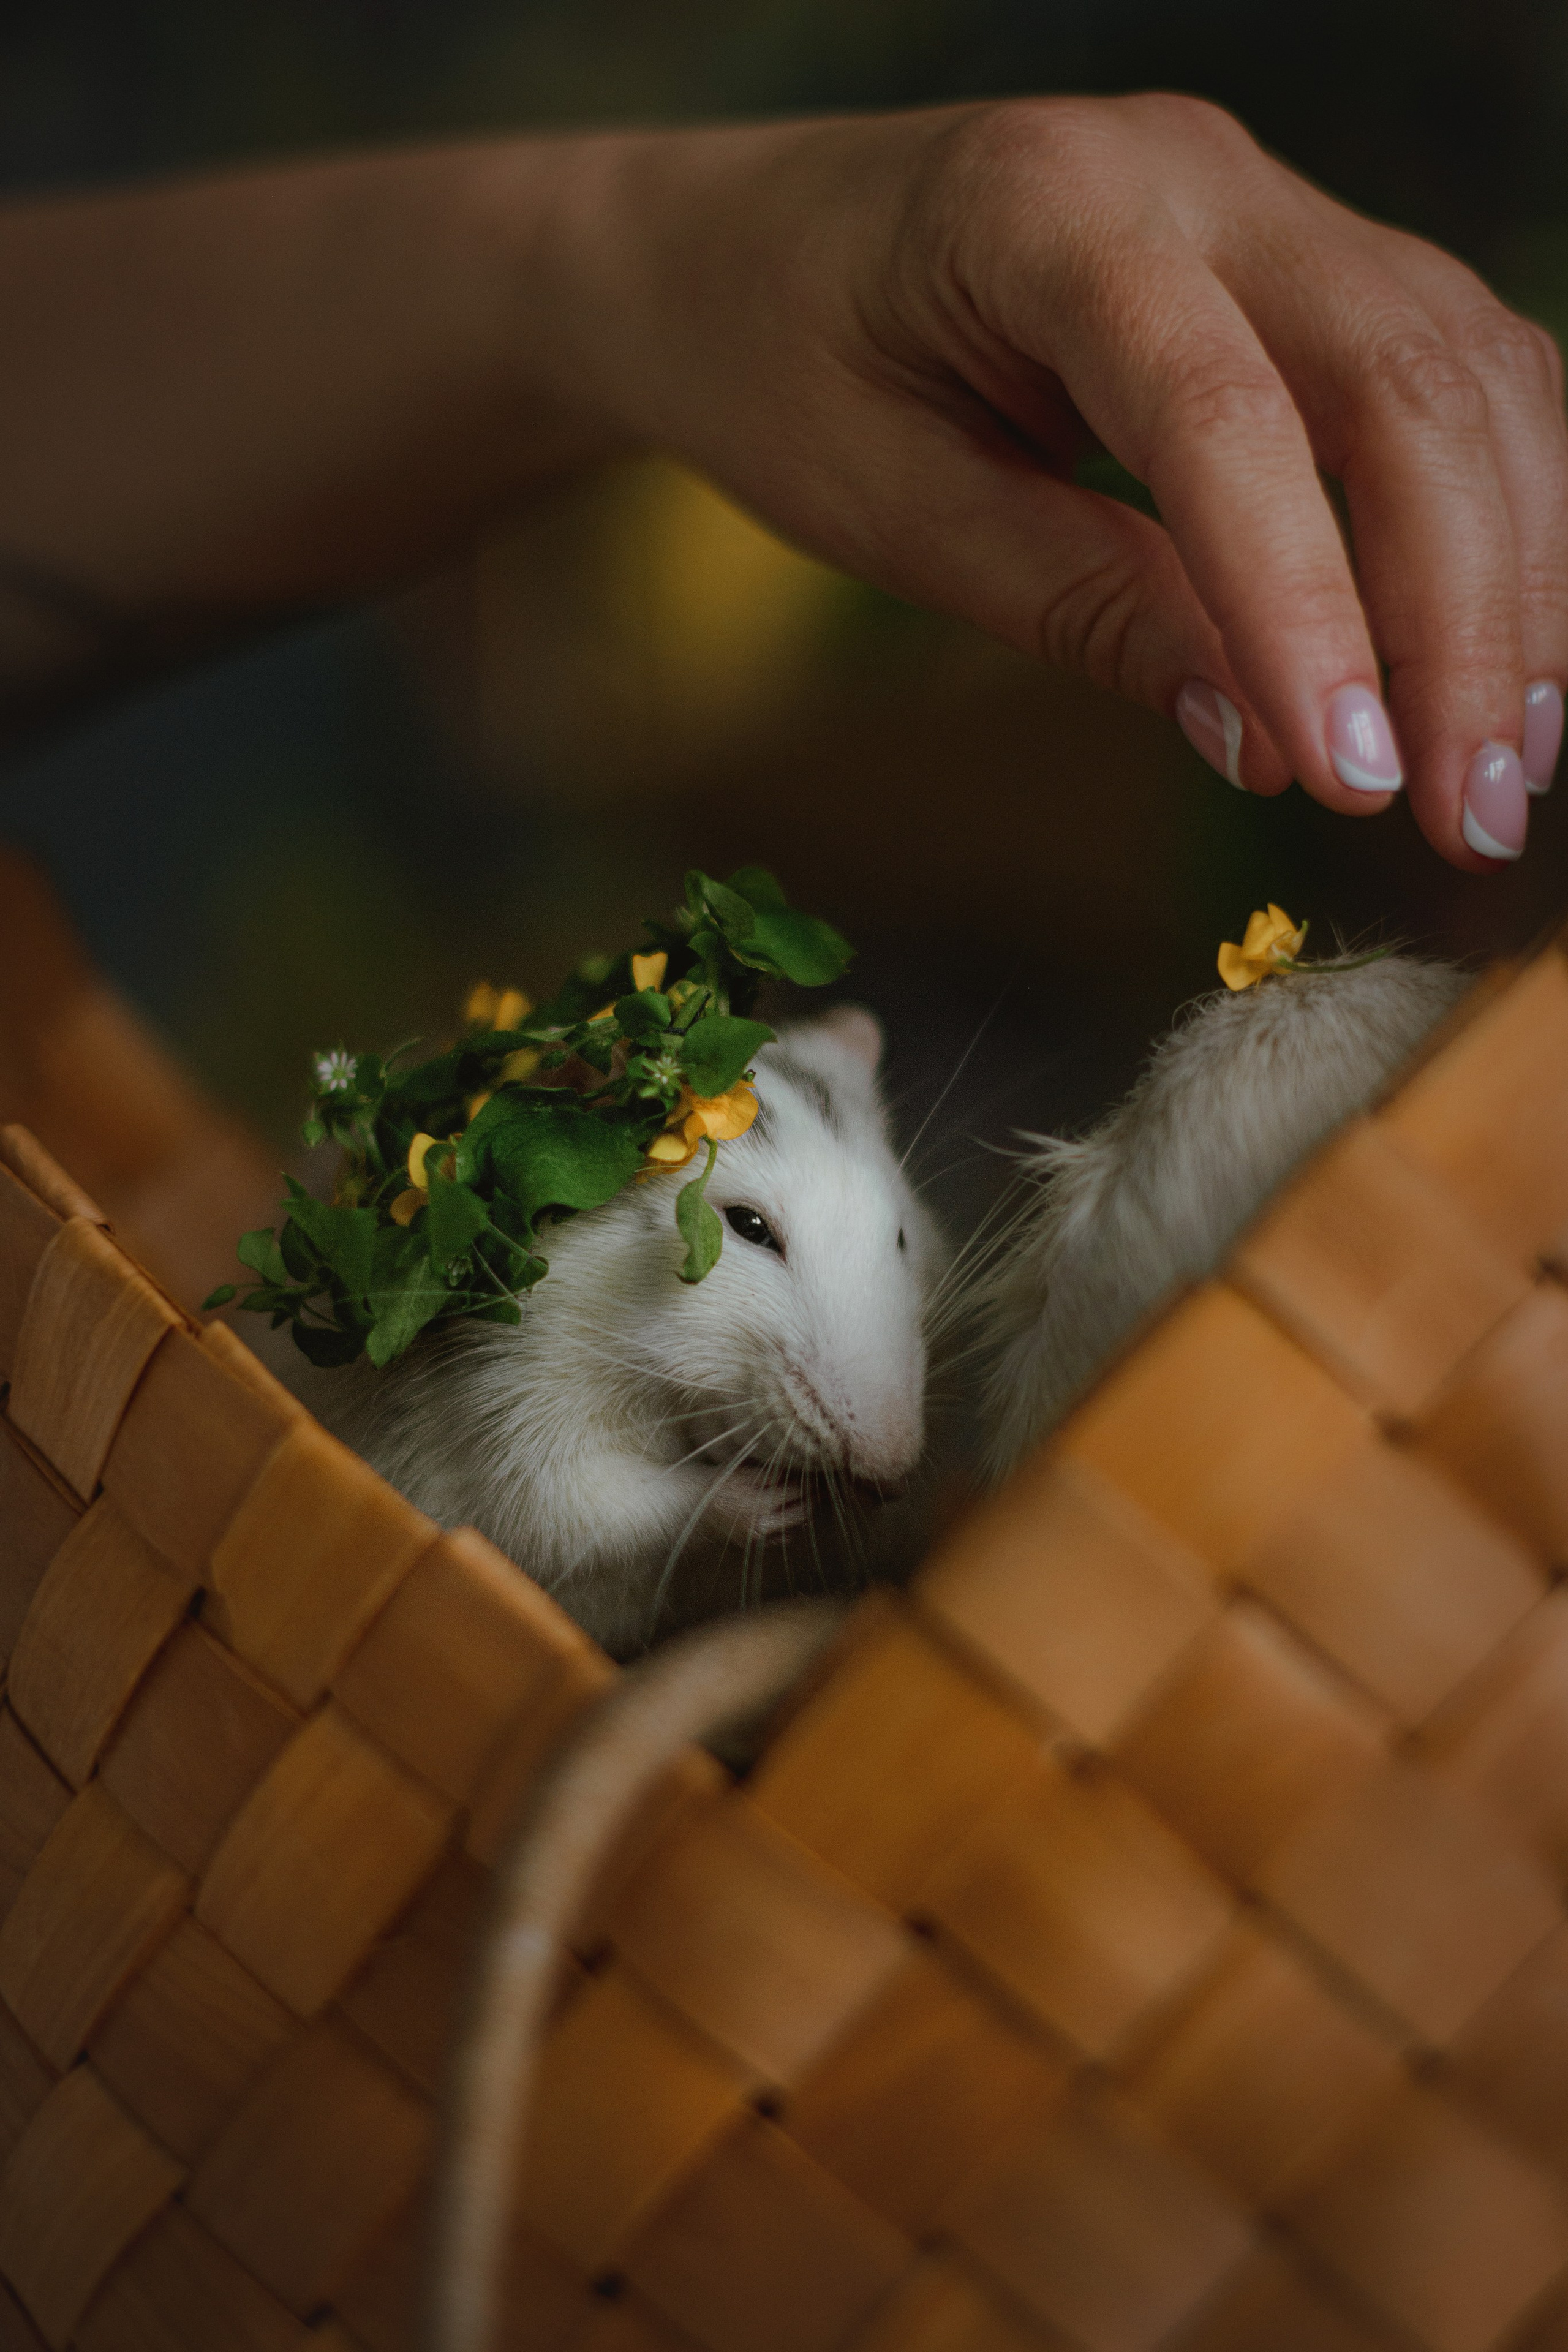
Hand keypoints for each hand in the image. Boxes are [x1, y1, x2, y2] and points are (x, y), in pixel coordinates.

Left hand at [541, 97, 1566, 868]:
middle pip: (1402, 381)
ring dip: (1514, 574)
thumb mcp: (889, 509)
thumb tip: (1254, 736)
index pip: (1223, 416)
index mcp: (1047, 209)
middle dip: (1465, 614)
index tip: (1353, 782)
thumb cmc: (779, 368)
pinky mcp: (1300, 256)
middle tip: (1473, 813)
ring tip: (1505, 763)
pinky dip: (1496, 513)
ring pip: (1466, 370)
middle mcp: (1193, 171)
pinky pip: (1449, 371)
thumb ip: (1079, 602)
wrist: (734, 243)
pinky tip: (1492, 651)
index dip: (1307, 610)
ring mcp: (1264, 199)